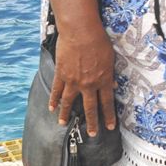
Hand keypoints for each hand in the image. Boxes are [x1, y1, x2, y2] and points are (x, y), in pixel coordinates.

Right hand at [49, 21, 115, 136]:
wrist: (80, 31)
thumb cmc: (99, 41)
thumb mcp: (110, 58)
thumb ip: (111, 74)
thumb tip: (114, 86)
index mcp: (103, 80)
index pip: (107, 103)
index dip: (109, 116)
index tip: (109, 126)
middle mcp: (89, 84)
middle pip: (90, 108)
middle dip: (92, 123)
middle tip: (92, 134)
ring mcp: (74, 81)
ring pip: (70, 102)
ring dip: (66, 115)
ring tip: (64, 124)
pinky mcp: (62, 74)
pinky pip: (57, 90)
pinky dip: (54, 100)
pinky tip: (51, 107)